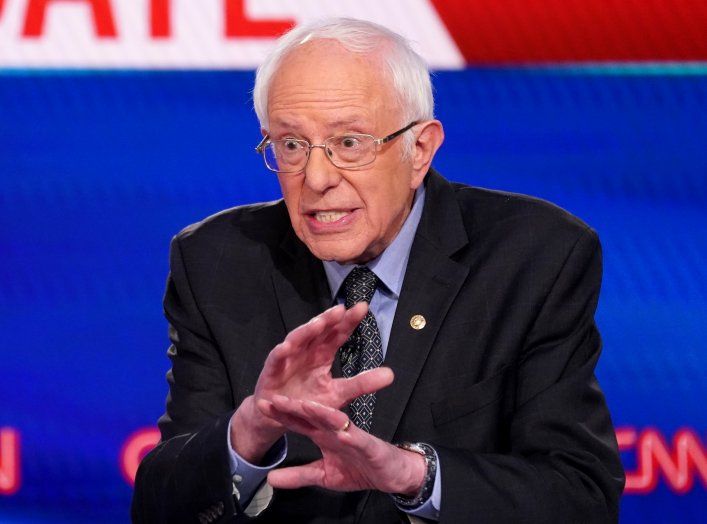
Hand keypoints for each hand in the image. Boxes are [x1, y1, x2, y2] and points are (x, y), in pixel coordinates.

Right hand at [231, 303, 393, 462]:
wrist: (279, 417)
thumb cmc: (308, 401)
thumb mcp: (339, 394)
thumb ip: (362, 383)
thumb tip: (391, 374)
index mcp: (323, 353)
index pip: (338, 333)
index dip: (349, 321)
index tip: (363, 307)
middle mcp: (306, 351)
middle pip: (318, 331)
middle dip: (328, 319)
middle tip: (341, 310)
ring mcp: (288, 359)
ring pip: (297, 340)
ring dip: (306, 331)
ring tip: (318, 323)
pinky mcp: (272, 372)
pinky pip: (275, 361)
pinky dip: (280, 353)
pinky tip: (286, 347)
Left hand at [261, 395, 425, 495]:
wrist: (390, 474)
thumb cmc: (359, 469)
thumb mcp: (322, 476)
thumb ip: (298, 476)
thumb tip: (270, 479)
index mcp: (323, 435)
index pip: (299, 422)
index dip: (280, 415)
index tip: (262, 406)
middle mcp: (335, 430)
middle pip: (312, 415)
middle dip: (294, 406)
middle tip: (275, 398)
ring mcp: (351, 435)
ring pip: (334, 420)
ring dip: (320, 412)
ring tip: (305, 405)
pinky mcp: (368, 445)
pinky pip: (358, 438)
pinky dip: (350, 435)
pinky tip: (341, 431)